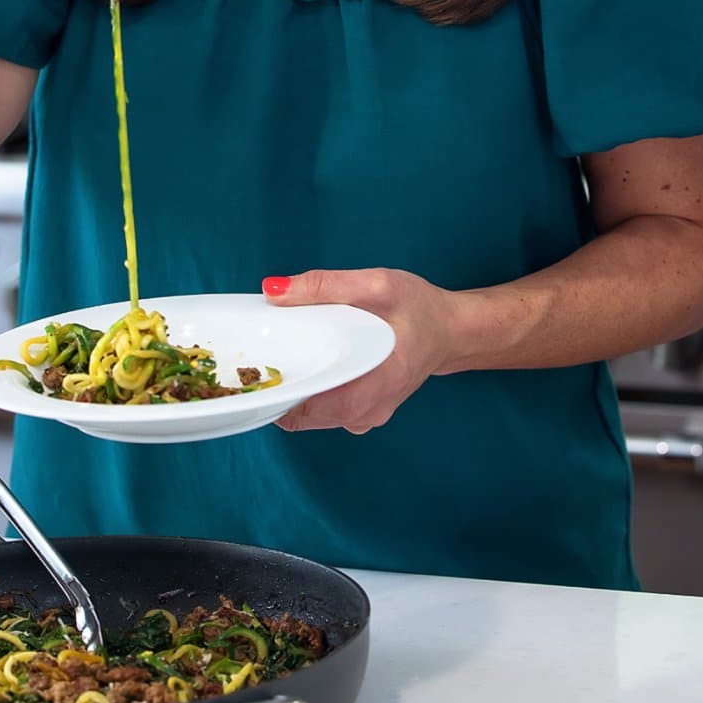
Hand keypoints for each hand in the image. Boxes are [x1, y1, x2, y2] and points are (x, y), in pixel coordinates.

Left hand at [264, 267, 464, 434]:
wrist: (450, 331)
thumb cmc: (418, 308)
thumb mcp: (377, 284)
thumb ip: (325, 286)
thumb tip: (273, 292)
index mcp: (374, 384)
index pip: (310, 408)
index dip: (275, 393)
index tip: (252, 370)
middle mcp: (367, 413)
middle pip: (303, 414)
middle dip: (276, 389)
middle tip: (255, 357)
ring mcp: (364, 418)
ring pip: (309, 417)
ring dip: (288, 391)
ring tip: (274, 359)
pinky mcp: (361, 414)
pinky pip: (322, 412)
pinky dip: (305, 392)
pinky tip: (300, 365)